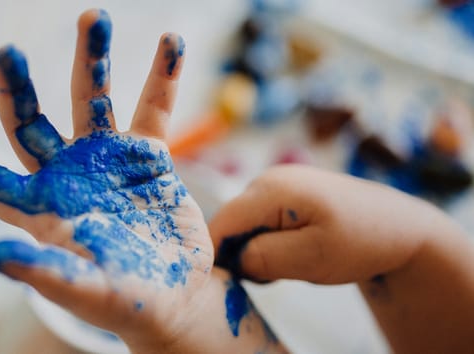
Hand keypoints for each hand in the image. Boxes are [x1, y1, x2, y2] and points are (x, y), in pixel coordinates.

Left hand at [0, 9, 283, 353]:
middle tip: (6, 52)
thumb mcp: (82, 289)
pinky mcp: (145, 155)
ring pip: (91, 100)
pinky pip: (152, 108)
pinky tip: (172, 42)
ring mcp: (105, 160)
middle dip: (17, 88)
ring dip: (92, 59)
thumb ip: (39, 270)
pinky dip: (162, 76)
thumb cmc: (126, 302)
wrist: (177, 295)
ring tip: (94, 17)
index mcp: (40, 209)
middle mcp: (66, 176)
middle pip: (30, 123)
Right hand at [210, 165, 445, 283]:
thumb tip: (233, 258)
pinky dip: (268, 242)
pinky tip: (293, 251)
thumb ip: (263, 257)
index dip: (216, 254)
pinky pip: (259, 221)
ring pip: (244, 225)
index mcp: (272, 189)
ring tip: (290, 264)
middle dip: (241, 253)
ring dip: (256, 250)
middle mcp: (267, 179)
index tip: (233, 280)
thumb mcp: (312, 258)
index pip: (221, 223)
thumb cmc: (360, 242)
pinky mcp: (284, 193)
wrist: (399, 226)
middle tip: (274, 275)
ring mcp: (276, 183)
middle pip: (230, 223)